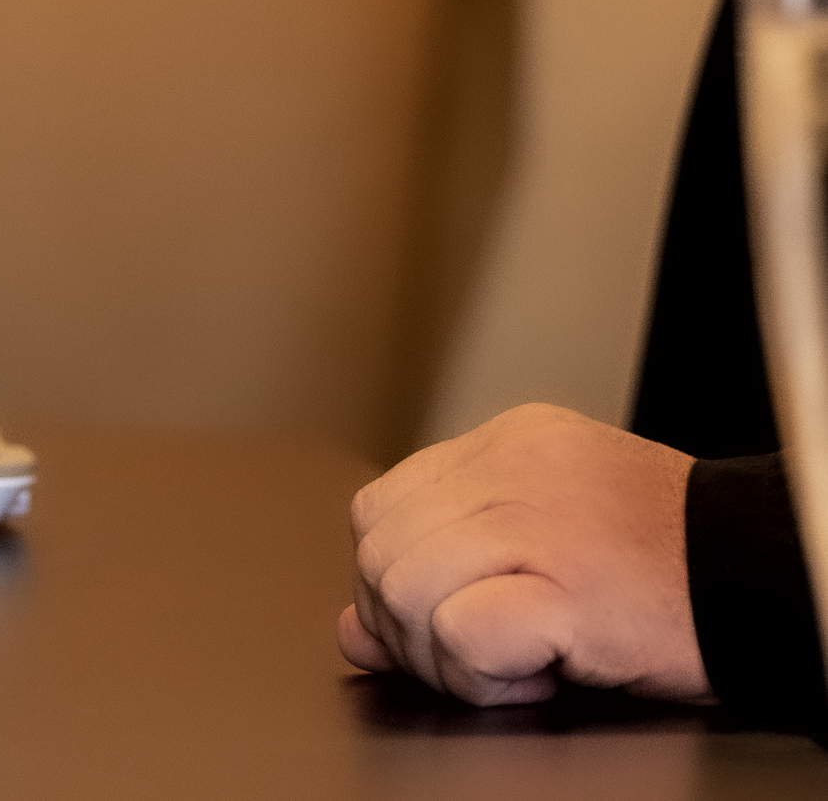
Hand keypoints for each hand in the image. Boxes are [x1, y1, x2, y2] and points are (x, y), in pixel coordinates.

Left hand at [339, 403, 705, 704]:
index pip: (382, 508)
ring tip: (517, 662)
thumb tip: (354, 628)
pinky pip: (459, 633)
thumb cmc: (669, 578)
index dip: (396, 579)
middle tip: (480, 653)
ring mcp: (539, 518)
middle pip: (379, 550)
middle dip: (408, 624)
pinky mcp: (567, 582)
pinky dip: (484, 676)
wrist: (766, 587)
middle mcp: (514, 466)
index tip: (449, 618)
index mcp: (509, 445)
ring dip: (444, 656)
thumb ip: (445, 567)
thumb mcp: (543, 554)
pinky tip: (539, 674)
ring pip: (403, 589)